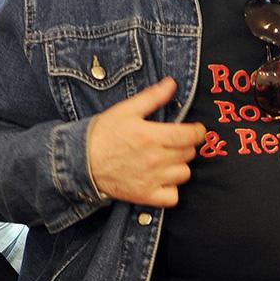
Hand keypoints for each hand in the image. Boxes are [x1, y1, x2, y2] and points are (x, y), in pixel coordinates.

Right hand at [86, 77, 205, 207]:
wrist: (81, 161)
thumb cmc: (103, 133)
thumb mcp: (126, 110)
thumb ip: (152, 97)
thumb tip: (172, 83)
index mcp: (152, 136)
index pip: (190, 136)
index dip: (198, 132)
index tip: (196, 130)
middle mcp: (155, 159)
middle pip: (189, 153)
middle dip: (186, 145)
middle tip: (174, 142)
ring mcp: (151, 180)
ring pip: (184, 174)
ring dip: (180, 165)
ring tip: (168, 159)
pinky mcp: (145, 196)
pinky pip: (173, 197)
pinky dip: (172, 189)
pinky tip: (163, 180)